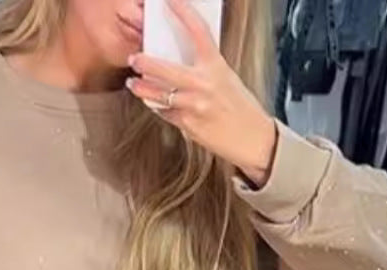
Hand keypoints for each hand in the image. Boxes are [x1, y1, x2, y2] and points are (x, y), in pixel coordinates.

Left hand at [127, 0, 277, 186]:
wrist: (252, 139)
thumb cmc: (241, 109)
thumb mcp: (226, 79)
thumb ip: (205, 69)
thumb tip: (181, 61)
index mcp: (216, 66)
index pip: (198, 32)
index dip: (183, 12)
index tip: (170, 1)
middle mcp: (204, 84)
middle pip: (165, 68)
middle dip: (145, 63)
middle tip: (135, 59)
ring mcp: (194, 105)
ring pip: (159, 95)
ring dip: (142, 89)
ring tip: (134, 84)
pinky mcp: (188, 124)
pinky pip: (166, 113)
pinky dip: (158, 108)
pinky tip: (153, 103)